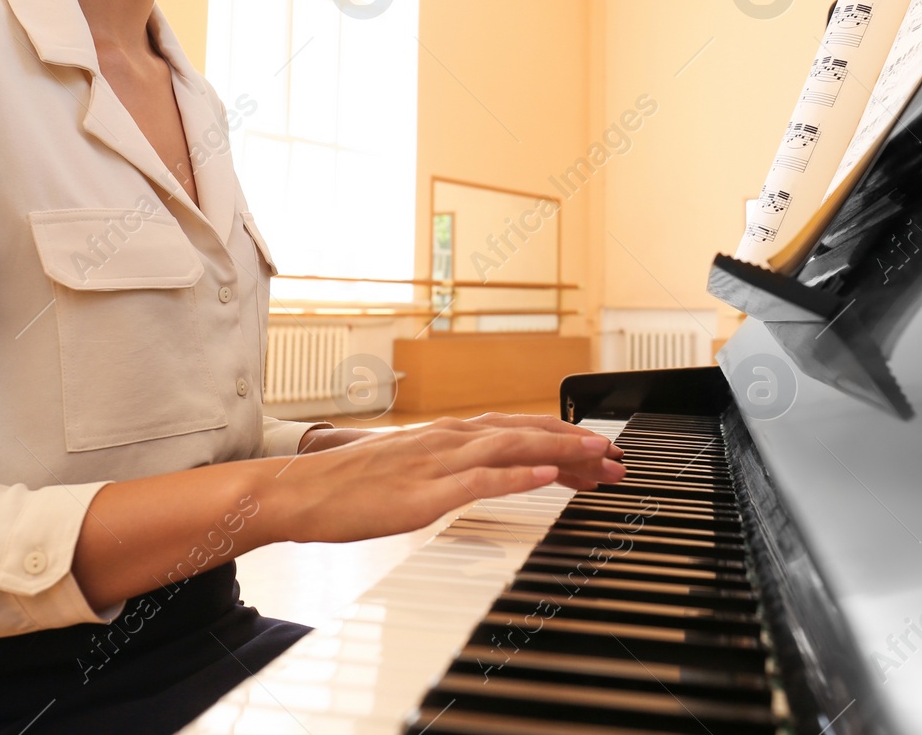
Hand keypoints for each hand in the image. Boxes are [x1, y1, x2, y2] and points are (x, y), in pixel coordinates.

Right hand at [262, 415, 626, 543]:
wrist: (302, 491)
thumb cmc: (350, 486)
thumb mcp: (410, 470)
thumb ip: (446, 468)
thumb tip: (479, 473)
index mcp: (447, 435)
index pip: (519, 429)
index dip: (564, 438)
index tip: (600, 451)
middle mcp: (449, 439)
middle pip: (527, 433)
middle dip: (578, 445)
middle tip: (619, 458)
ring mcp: (439, 461)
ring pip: (513, 447)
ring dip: (561, 450)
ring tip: (599, 456)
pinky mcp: (426, 490)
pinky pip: (480, 479)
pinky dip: (517, 475)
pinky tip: (545, 476)